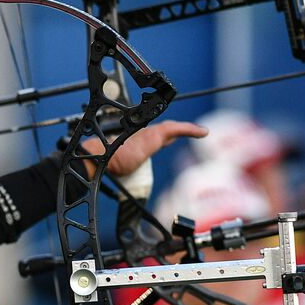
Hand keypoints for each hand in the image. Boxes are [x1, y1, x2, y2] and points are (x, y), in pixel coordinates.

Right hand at [78, 120, 206, 177]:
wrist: (102, 157)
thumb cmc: (106, 162)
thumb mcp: (119, 167)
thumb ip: (124, 167)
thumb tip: (117, 175)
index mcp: (134, 140)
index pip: (153, 137)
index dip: (164, 138)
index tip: (171, 139)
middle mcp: (142, 134)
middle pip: (164, 131)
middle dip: (177, 132)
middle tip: (192, 131)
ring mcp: (148, 133)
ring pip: (172, 129)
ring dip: (187, 130)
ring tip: (200, 132)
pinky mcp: (155, 134)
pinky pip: (177, 129)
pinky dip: (190, 129)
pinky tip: (202, 132)